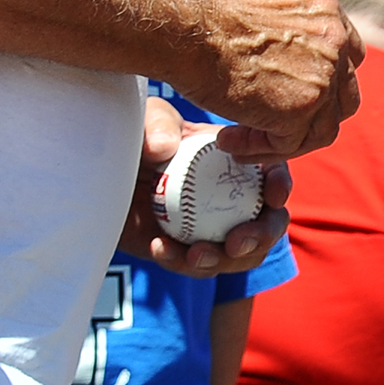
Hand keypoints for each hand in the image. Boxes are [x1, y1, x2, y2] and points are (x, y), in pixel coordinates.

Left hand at [118, 109, 296, 277]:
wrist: (103, 176)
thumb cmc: (135, 138)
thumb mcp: (147, 118)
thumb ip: (157, 123)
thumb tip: (164, 149)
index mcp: (238, 161)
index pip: (272, 173)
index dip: (280, 185)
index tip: (272, 197)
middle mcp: (235, 197)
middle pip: (269, 222)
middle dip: (262, 236)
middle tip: (236, 243)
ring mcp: (214, 228)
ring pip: (240, 254)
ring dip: (224, 260)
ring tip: (196, 256)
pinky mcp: (188, 252)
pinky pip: (196, 266)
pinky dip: (183, 263)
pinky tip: (160, 249)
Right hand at [183, 0, 361, 156]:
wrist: (187, 24)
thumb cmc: (205, 17)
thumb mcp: (265, 12)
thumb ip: (289, 37)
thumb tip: (284, 63)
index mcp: (327, 10)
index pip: (347, 57)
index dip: (324, 83)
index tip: (293, 94)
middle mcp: (334, 40)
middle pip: (341, 96)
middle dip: (309, 116)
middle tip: (269, 124)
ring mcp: (323, 77)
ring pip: (320, 128)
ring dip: (281, 139)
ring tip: (239, 138)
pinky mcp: (301, 108)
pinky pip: (290, 144)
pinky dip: (260, 149)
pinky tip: (230, 142)